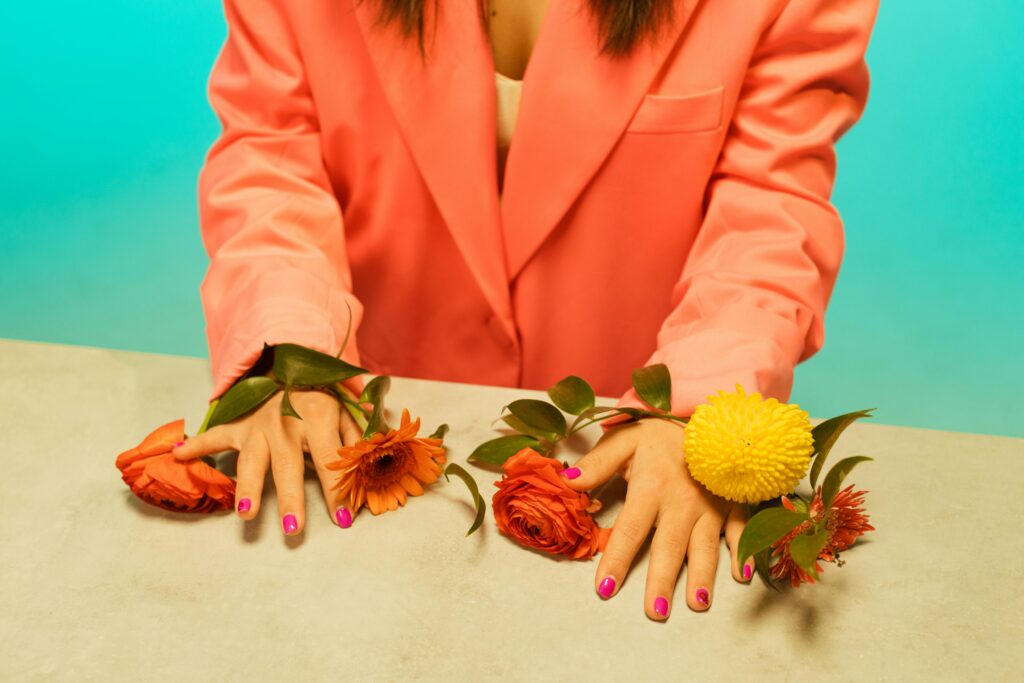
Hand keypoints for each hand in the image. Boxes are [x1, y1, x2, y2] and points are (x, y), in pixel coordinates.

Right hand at [171, 389, 362, 534]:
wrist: (290, 359)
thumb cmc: (323, 393)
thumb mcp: (347, 408)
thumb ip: (358, 436)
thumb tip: (375, 462)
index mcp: (318, 418)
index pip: (331, 461)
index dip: (339, 491)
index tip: (344, 519)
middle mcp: (285, 425)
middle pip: (288, 467)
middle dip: (290, 498)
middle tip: (292, 529)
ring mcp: (258, 426)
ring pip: (251, 461)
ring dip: (246, 487)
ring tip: (244, 514)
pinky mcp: (238, 425)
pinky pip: (215, 436)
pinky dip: (195, 444)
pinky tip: (177, 455)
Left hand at [562, 418, 751, 619]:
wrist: (703, 414)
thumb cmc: (658, 431)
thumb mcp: (623, 439)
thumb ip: (597, 463)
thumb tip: (567, 481)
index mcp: (651, 487)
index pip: (630, 530)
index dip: (616, 560)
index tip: (604, 589)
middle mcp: (682, 501)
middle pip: (669, 547)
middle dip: (662, 581)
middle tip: (654, 612)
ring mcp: (710, 504)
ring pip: (706, 546)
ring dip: (702, 576)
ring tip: (697, 604)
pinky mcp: (732, 502)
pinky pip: (740, 529)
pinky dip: (744, 551)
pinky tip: (742, 575)